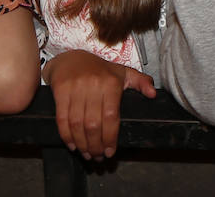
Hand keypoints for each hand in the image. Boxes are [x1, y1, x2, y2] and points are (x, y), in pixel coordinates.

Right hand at [42, 50, 156, 159]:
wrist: (70, 57)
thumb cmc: (98, 69)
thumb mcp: (122, 72)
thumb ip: (140, 82)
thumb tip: (153, 94)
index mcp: (110, 83)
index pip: (111, 117)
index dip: (110, 138)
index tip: (110, 151)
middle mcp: (93, 85)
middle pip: (93, 124)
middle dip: (96, 146)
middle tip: (98, 157)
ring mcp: (75, 88)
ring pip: (77, 124)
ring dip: (82, 144)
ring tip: (87, 154)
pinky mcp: (60, 90)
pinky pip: (62, 118)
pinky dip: (66, 135)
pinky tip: (72, 144)